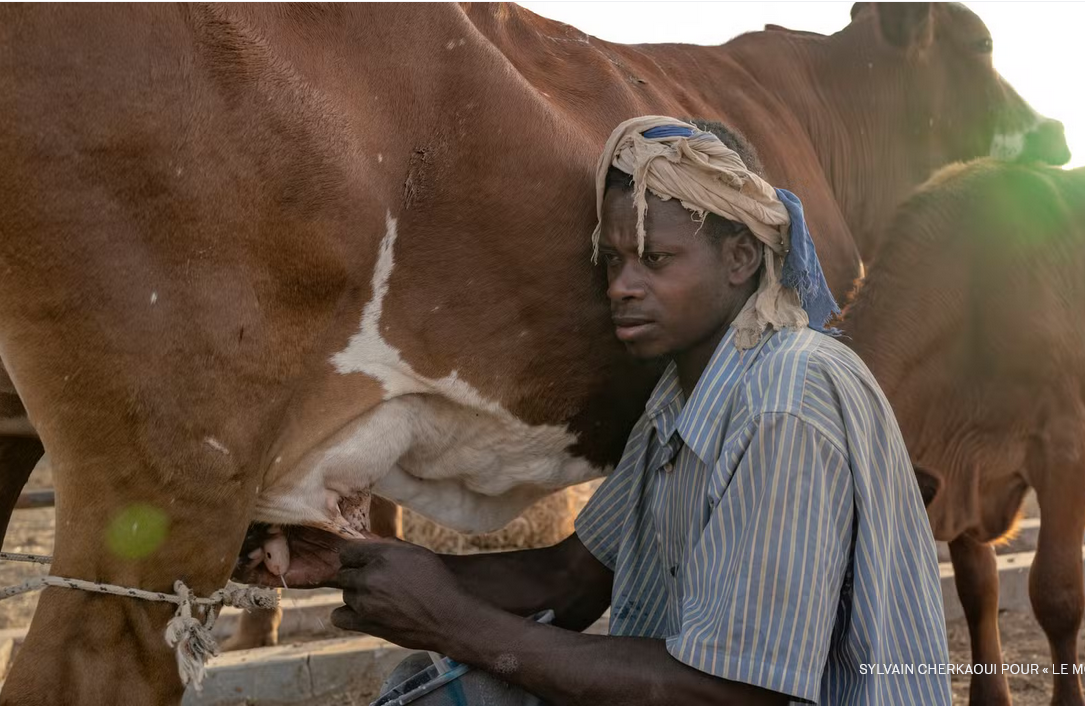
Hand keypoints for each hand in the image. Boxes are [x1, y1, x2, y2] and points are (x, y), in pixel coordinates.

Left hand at [330, 539, 476, 650]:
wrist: (449, 617)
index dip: (355, 556)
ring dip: (357, 595)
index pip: (347, 551)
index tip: (364, 562)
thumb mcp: (416, 553)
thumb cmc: (437, 582)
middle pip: (343, 573)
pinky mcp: (365, 624)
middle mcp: (370, 576)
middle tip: (376, 582)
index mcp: (382, 555)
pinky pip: (339, 617)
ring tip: (378, 599)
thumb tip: (369, 540)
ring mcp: (365, 602)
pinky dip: (347, 615)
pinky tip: (361, 613)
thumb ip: (389, 546)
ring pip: (345, 594)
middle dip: (356, 575)